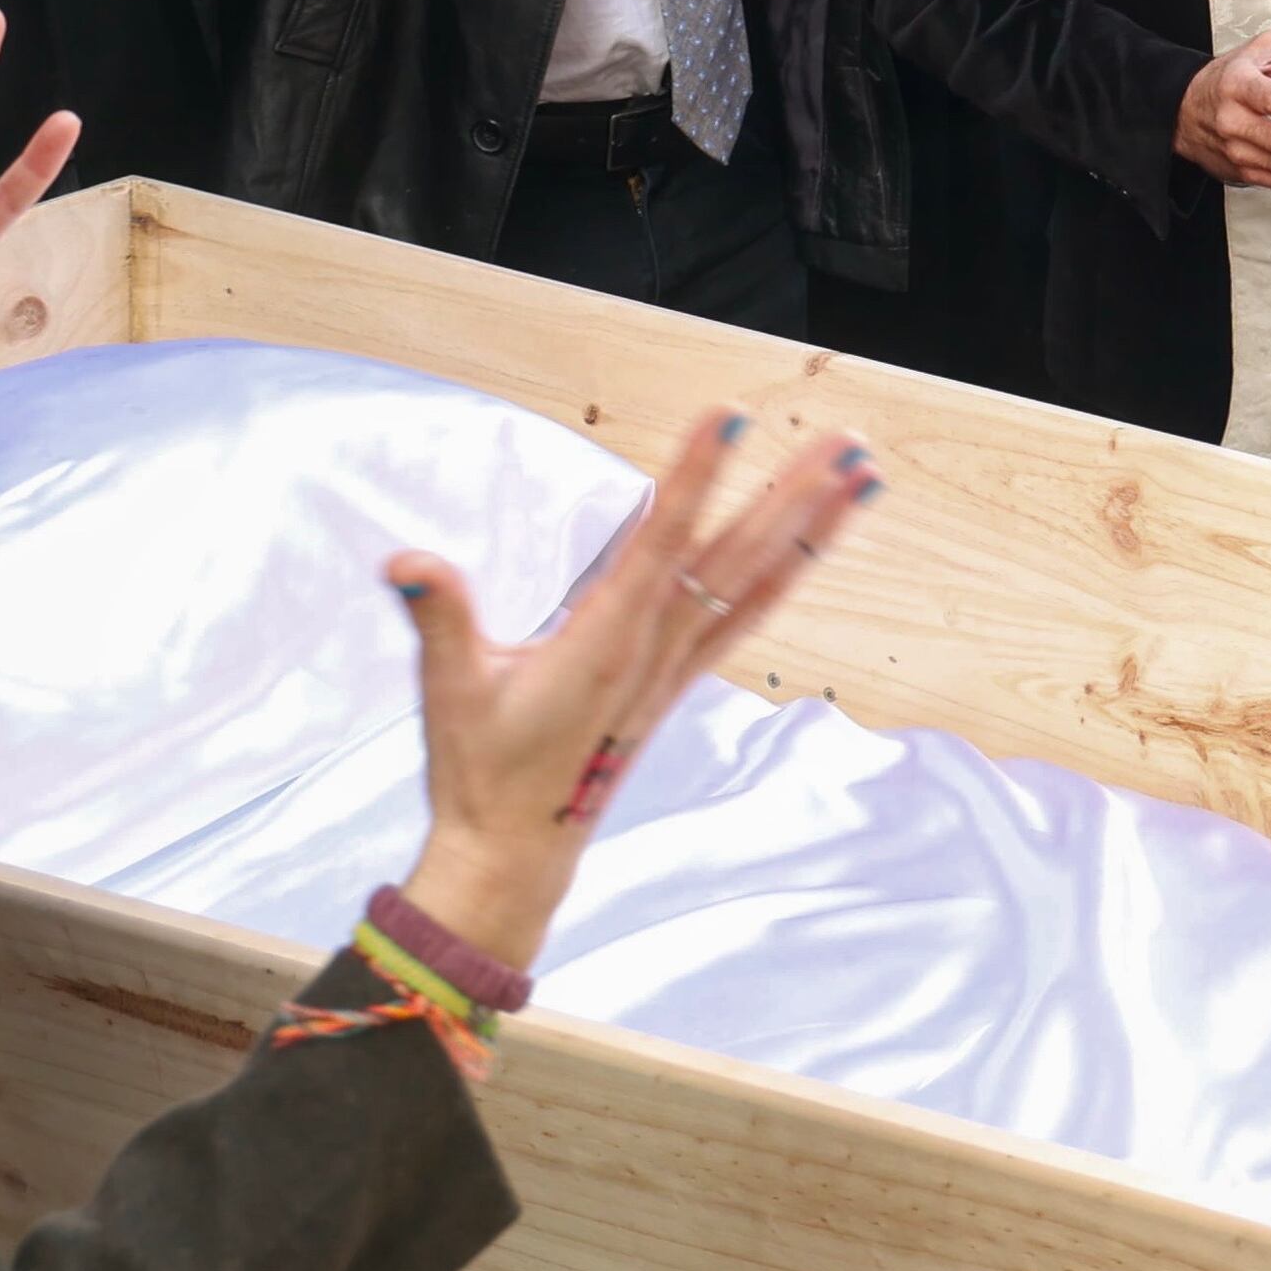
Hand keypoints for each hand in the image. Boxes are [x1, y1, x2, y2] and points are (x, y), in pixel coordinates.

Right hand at [392, 407, 875, 975]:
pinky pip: (744, 617)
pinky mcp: (677, 681)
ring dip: (813, 528)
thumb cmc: (482, 769)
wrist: (515, 853)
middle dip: (795, 494)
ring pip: (757, 582)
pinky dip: (785, 576)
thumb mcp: (452, 692)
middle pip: (739, 556)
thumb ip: (440, 618)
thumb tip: (406, 563)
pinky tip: (813, 548)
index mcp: (606, 639)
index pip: (661, 539)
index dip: (696, 475)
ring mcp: (674, 666)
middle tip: (850, 441)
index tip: (733, 417)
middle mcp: (655, 647)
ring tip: (864, 478)